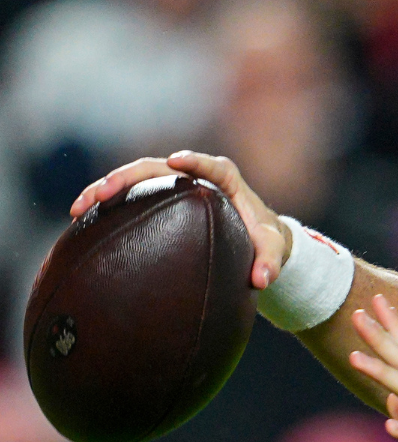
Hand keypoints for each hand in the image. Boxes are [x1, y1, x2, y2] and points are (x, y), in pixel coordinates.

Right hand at [69, 151, 290, 288]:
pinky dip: (107, 204)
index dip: (195, 161)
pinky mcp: (160, 198)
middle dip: (128, 176)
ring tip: (79, 207)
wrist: (255, 236)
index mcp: (227, 180)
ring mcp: (175, 185)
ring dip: (106, 187)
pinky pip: (131, 196)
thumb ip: (271, 262)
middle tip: (102, 192)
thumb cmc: (264, 238)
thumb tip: (262, 280)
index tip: (176, 160)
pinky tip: (81, 220)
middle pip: (159, 167)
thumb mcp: (273, 249)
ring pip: (137, 178)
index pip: (212, 166)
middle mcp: (196, 177)